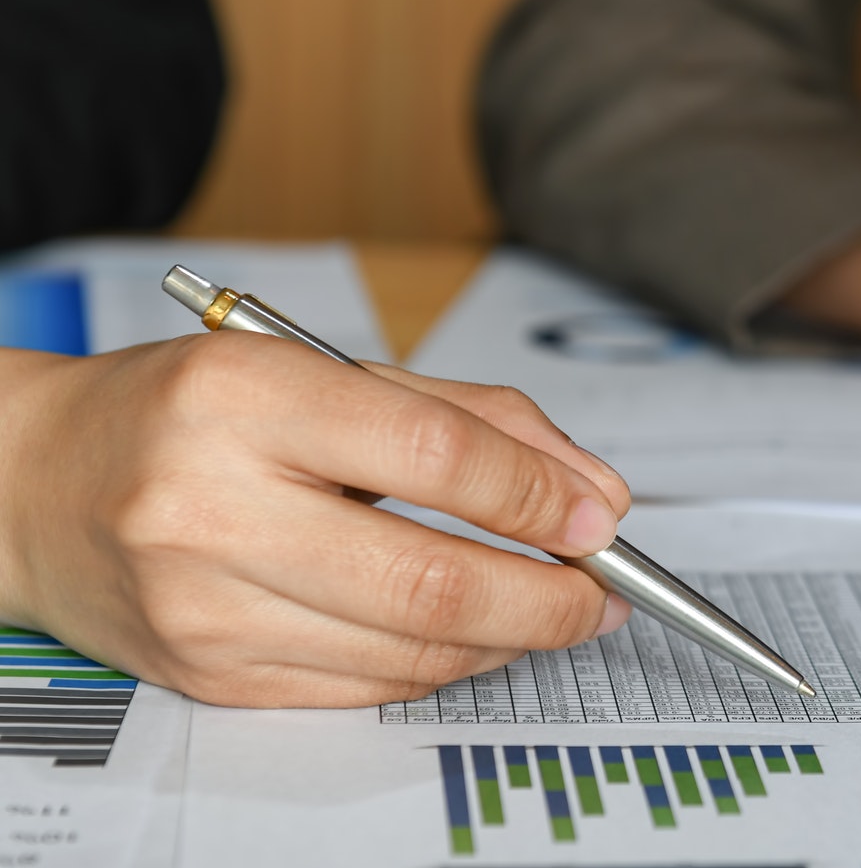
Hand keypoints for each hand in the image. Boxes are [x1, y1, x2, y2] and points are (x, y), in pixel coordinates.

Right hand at [0, 331, 632, 707]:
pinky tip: (472, 634)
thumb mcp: (325, 372)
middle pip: (428, 581)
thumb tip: (589, 493)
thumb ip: (471, 421)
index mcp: (244, 399)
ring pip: (406, 651)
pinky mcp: (207, 675)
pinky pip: (364, 686)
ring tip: (554, 608)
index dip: (537, 494)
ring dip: (509, 638)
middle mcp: (210, 507)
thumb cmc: (190, 415)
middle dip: (547, 597)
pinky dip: (441, 665)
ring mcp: (202, 606)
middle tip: (604, 592)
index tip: (601, 516)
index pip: (433, 455)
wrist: (33, 485)